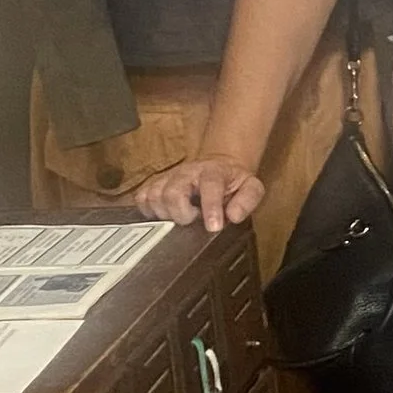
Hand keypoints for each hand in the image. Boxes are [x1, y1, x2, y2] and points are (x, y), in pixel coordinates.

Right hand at [137, 155, 264, 233]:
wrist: (219, 164)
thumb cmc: (233, 181)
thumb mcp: (251, 187)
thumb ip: (247, 200)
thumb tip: (234, 216)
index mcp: (213, 172)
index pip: (209, 186)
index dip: (210, 207)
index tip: (213, 227)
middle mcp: (186, 172)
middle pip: (172, 193)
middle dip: (181, 214)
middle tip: (193, 220)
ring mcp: (168, 177)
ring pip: (153, 196)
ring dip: (165, 214)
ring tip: (180, 217)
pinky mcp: (154, 184)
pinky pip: (141, 198)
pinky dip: (148, 211)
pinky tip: (163, 216)